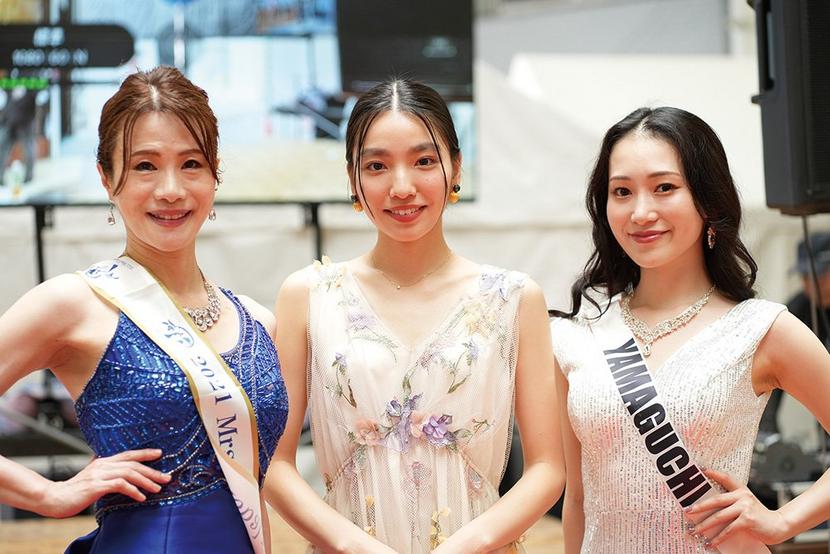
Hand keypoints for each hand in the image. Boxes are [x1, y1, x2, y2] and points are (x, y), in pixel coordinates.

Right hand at [37, 449, 170, 517]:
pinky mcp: (96, 486)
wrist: (54, 498)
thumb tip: (120, 472)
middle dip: (152, 470)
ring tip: (157, 488)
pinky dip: (133, 490)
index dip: (145, 453)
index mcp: (103, 461)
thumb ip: (105, 472)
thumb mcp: (92, 477)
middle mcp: (103, 464)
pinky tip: (141, 497)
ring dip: (146, 481)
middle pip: (133, 464)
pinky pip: (120, 485)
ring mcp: (99, 474)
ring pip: (129, 473)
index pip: (128, 454)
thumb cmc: (75, 490)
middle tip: (166, 477)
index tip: (160, 453)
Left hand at [686, 468, 789, 546]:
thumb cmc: (759, 516)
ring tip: (694, 531)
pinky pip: (728, 529)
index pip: (725, 478)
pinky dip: (718, 537)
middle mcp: (742, 496)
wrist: (779, 525)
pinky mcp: (747, 520)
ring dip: (704, 525)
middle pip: (715, 500)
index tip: (699, 468)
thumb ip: (732, 502)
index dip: (712, 472)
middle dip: (699, 507)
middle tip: (687, 511)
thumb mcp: (746, 504)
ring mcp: (745, 508)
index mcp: (741, 490)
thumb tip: (709, 508)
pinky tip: (710, 542)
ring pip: (719, 516)